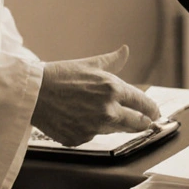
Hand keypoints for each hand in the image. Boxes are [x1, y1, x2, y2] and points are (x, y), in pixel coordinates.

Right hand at [32, 45, 160, 146]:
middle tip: (145, 122)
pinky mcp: (80, 139)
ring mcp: (94, 127)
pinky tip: (81, 119)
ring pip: (116, 130)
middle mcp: (107, 110)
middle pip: (137, 123)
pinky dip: (92, 129)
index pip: (144, 104)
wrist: (33, 93)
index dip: (153, 110)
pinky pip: (94, 136)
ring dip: (116, 124)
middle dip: (143, 122)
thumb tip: (125, 50)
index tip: (156, 113)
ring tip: (105, 114)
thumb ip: (112, 60)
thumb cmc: (60, 75)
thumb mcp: (89, 64)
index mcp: (113, 89)